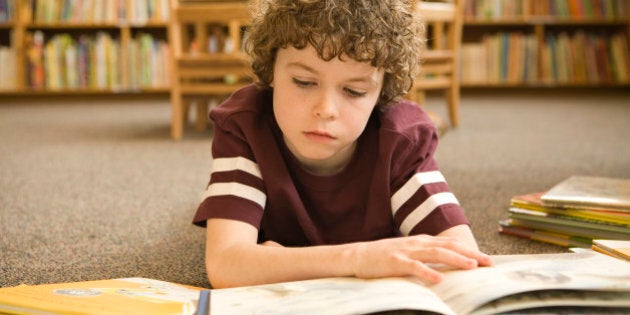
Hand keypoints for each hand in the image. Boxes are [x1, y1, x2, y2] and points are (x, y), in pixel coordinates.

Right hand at [351, 234, 491, 283]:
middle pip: (448, 246)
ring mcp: (406, 251)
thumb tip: (447, 265)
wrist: (358, 255)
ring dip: (455, 259)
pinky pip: (414, 267)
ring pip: (435, 253)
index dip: (470, 250)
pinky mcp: (395, 261)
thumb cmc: (384, 256)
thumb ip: (427, 256)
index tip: (486, 259)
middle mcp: (417, 243)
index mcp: (422, 241)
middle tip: (487, 262)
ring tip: (471, 266)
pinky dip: (428, 272)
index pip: (450, 243)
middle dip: (470, 254)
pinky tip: (439, 278)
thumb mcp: (409, 252)